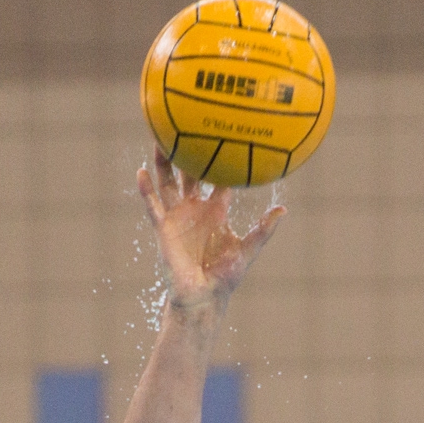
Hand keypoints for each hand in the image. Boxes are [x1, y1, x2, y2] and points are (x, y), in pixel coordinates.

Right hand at [136, 149, 284, 309]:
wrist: (204, 295)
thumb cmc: (227, 276)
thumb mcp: (249, 249)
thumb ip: (263, 229)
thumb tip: (283, 209)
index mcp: (216, 211)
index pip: (219, 180)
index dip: (221, 161)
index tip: (223, 137)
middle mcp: (195, 209)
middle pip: (189, 175)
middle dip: (188, 153)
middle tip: (187, 126)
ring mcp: (177, 217)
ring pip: (167, 183)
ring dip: (163, 162)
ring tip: (159, 138)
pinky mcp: (163, 228)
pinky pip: (153, 205)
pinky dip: (146, 189)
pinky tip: (140, 172)